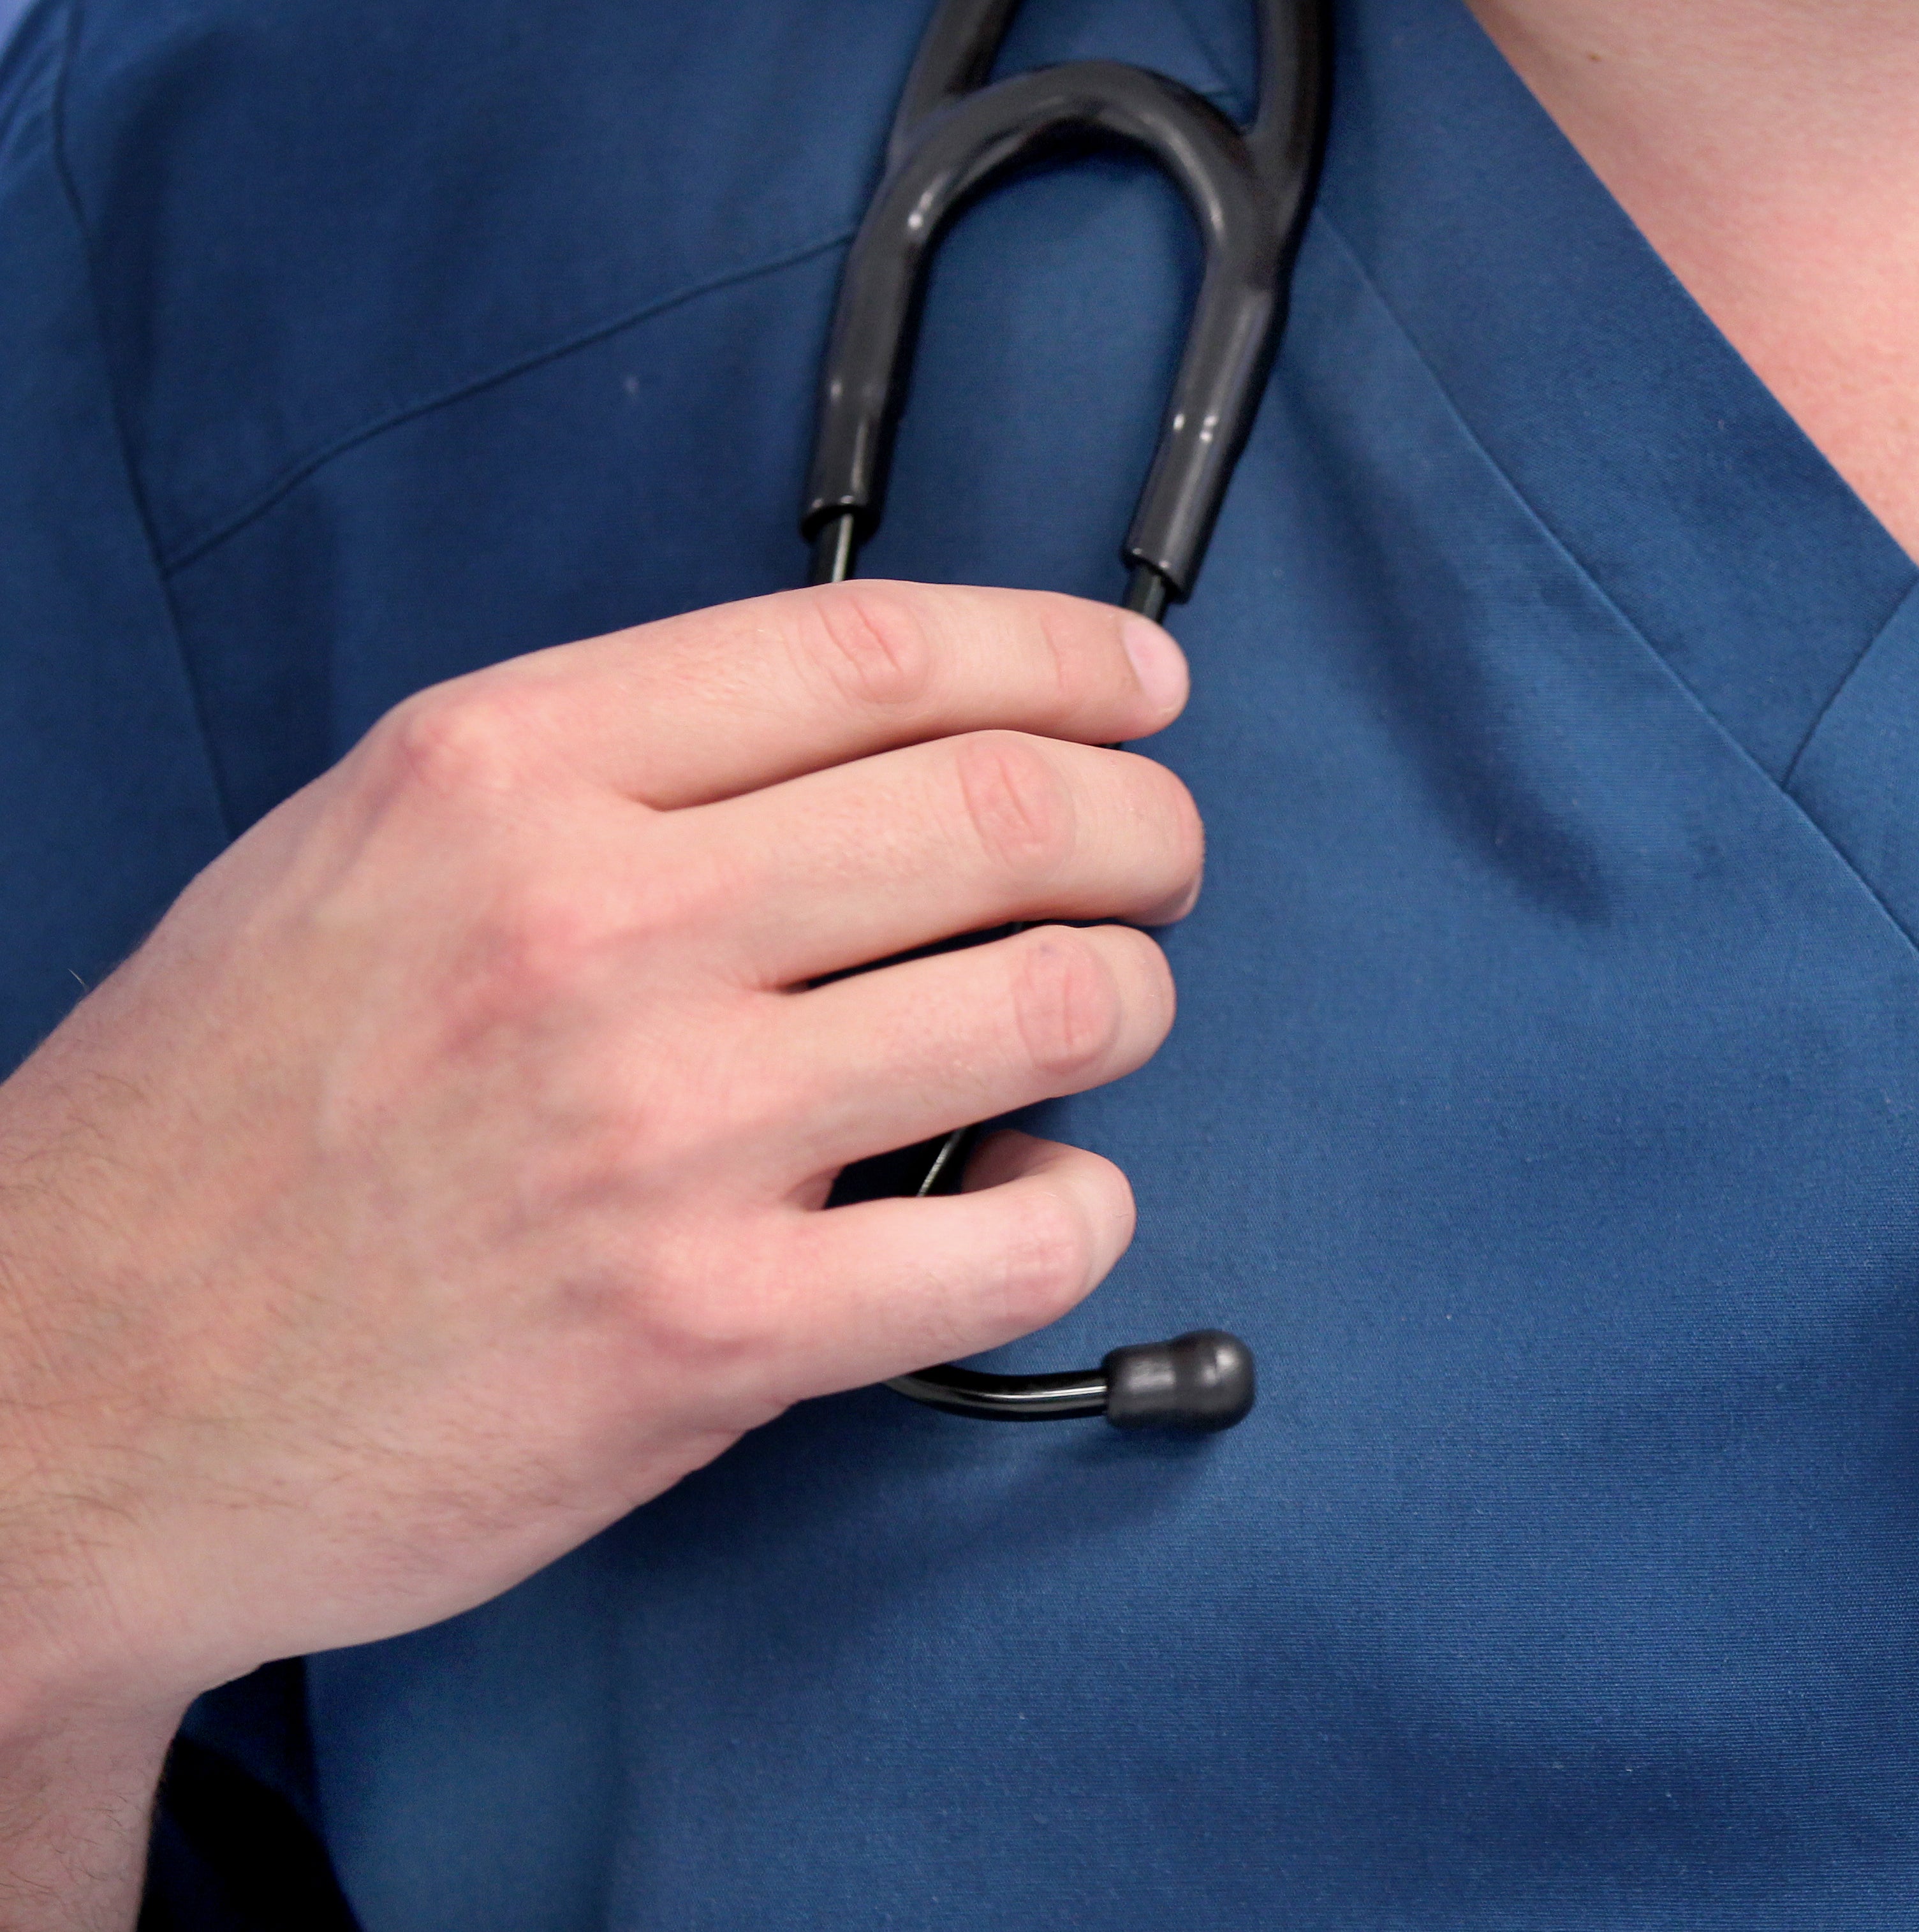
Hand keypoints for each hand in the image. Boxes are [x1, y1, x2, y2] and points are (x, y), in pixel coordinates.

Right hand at [0, 581, 1198, 1907]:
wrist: (58, 1398)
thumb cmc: (215, 1128)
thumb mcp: (360, 855)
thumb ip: (596, 780)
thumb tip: (858, 753)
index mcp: (502, 774)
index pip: (872, 652)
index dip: (1060, 658)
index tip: (1139, 687)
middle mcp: (595, 927)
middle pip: (1004, 812)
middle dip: (1141, 829)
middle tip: (1155, 863)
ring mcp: (663, 1136)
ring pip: (1054, 1007)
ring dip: (1130, 1002)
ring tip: (1097, 1020)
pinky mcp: (710, 1335)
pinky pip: (1016, 1246)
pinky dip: (1078, 1212)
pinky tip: (1039, 1199)